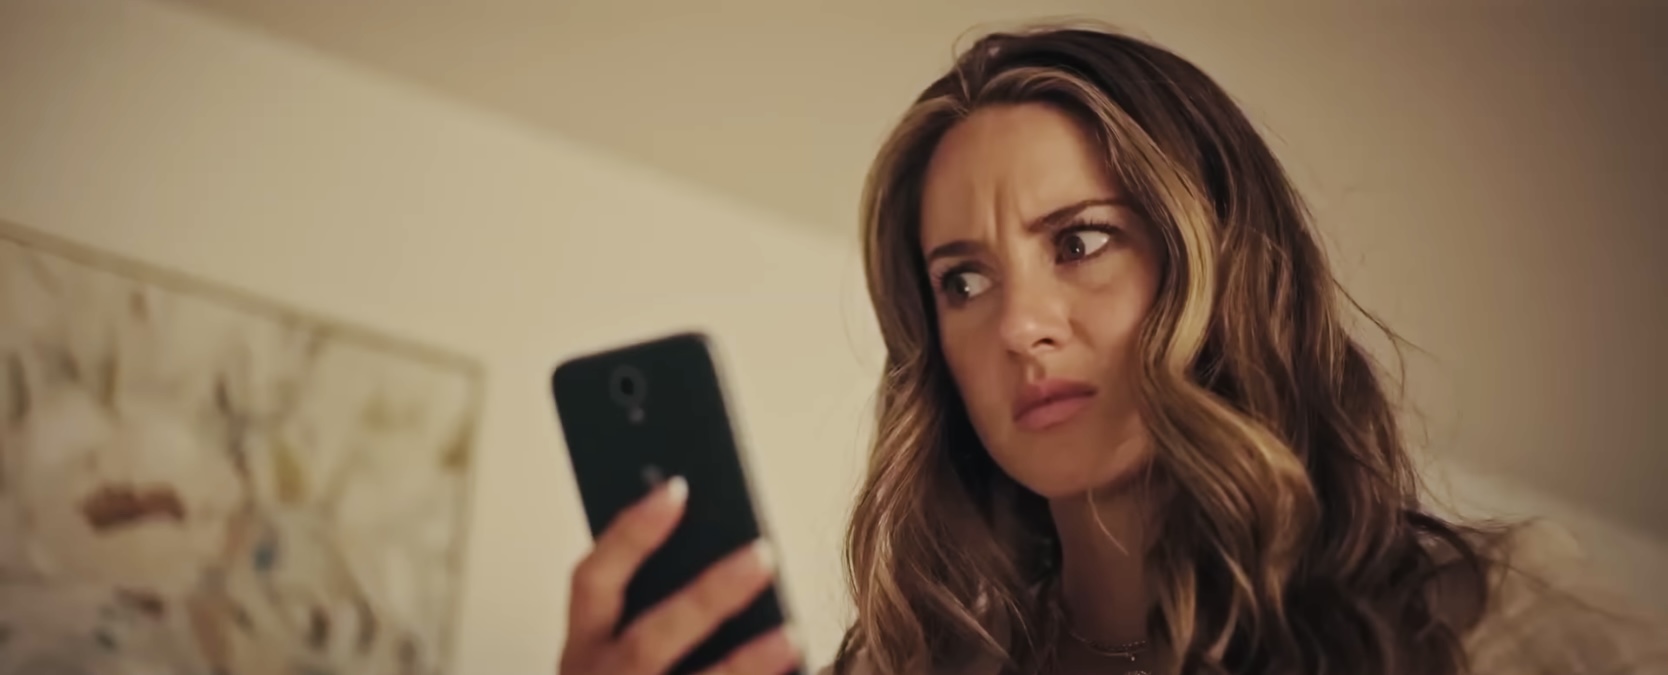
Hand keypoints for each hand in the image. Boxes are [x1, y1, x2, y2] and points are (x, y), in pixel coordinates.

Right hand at [558, 476, 796, 673]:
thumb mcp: (620, 648)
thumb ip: (653, 601)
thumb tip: (725, 539)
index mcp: (584, 648)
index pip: (594, 580)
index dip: (630, 534)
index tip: (677, 488)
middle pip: (650, 639)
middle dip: (707, 597)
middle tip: (762, 555)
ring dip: (744, 663)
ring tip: (791, 634)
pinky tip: (796, 668)